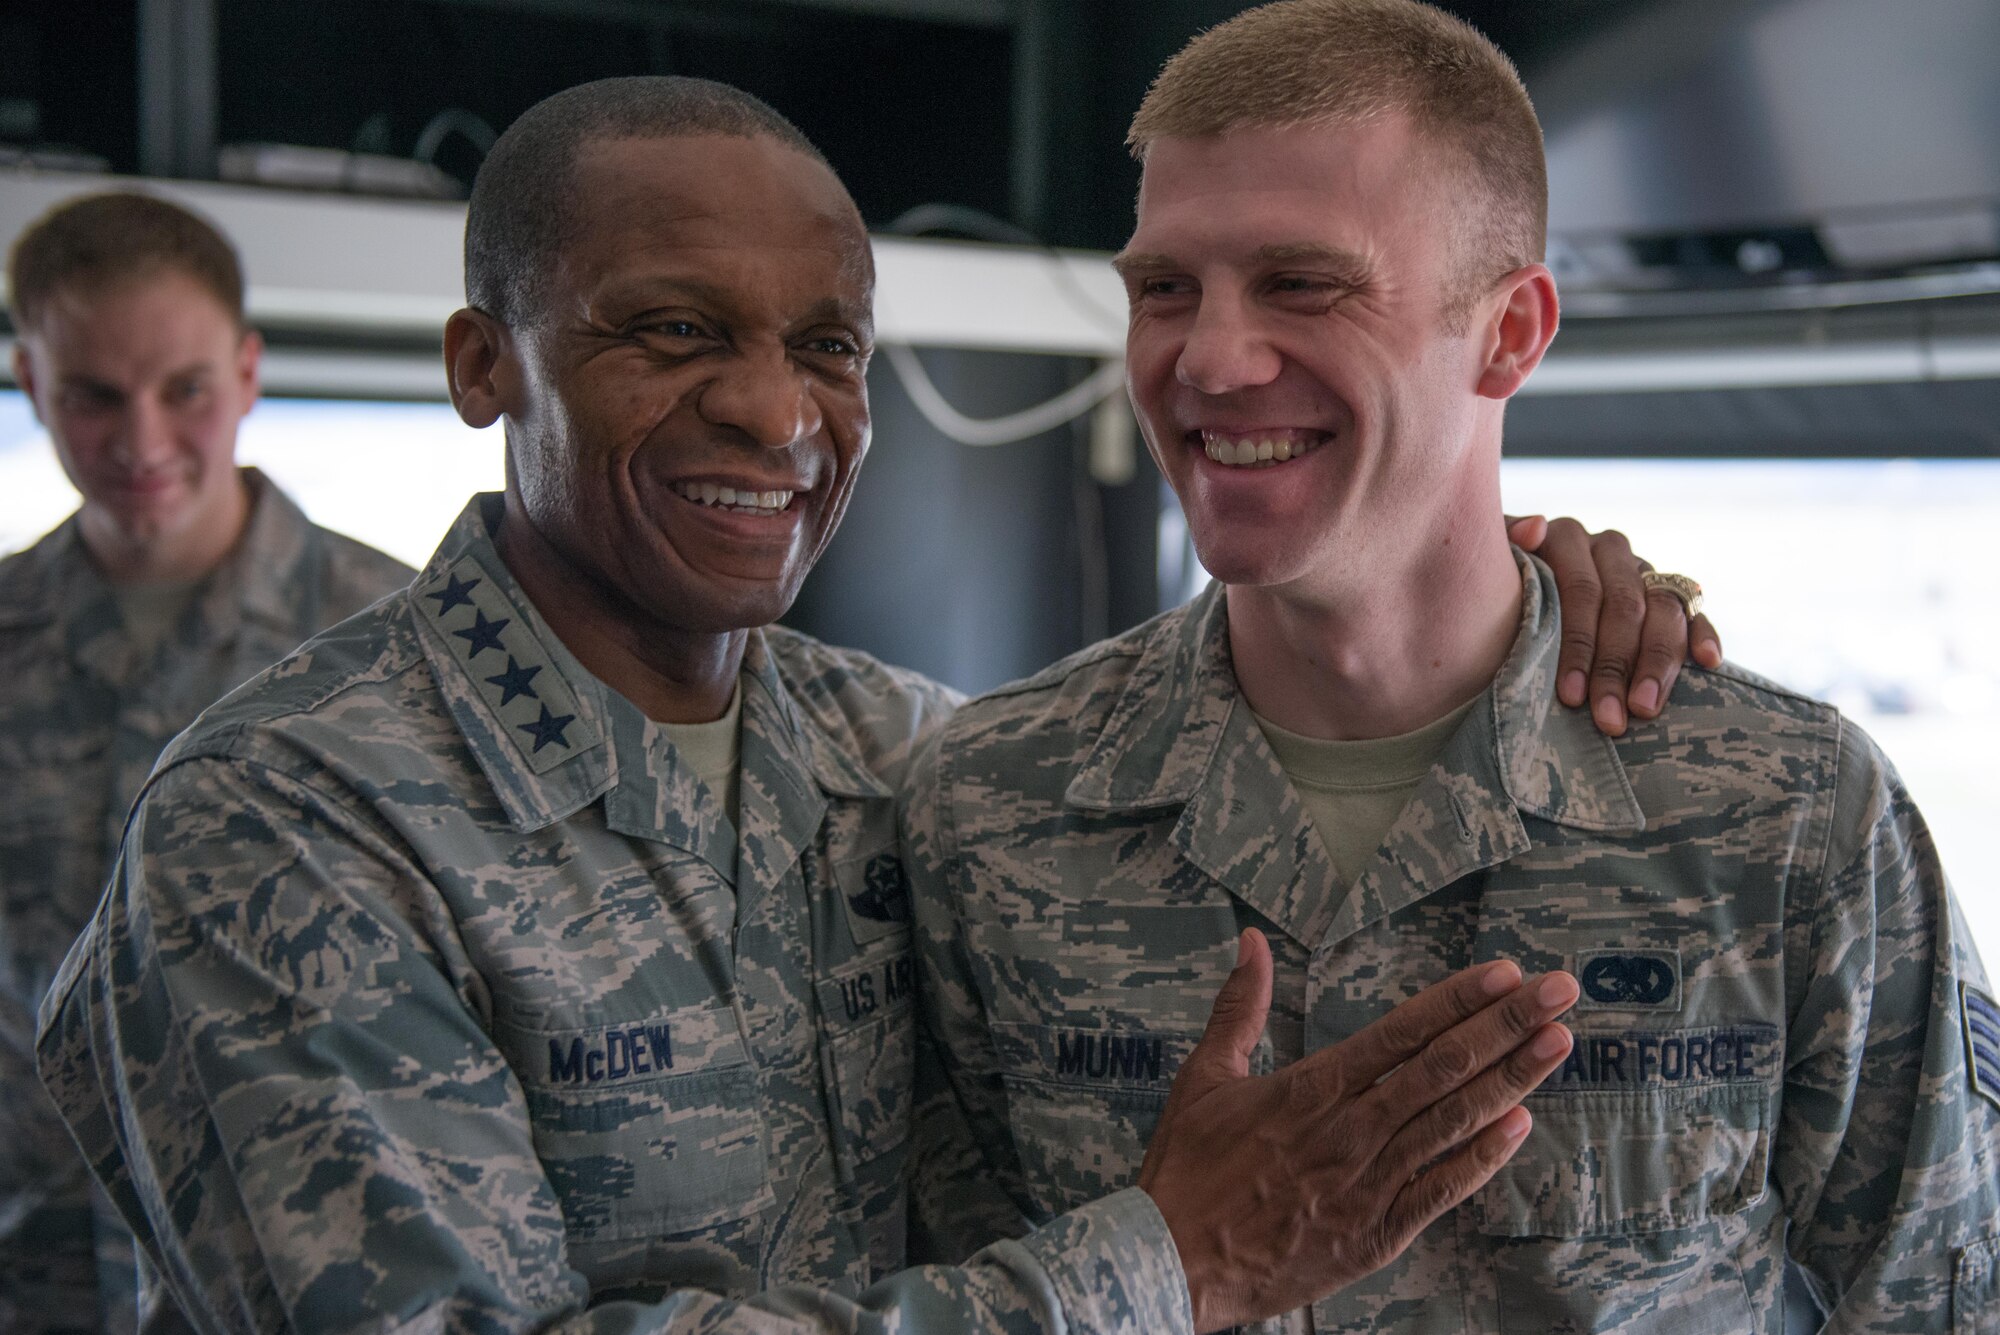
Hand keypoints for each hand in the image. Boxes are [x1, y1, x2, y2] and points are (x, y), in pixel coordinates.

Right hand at [1139, 930, 1576, 1331]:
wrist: (1174, 1261)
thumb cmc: (1186, 1169)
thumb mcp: (1203, 1077)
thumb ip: (1239, 1006)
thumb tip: (1251, 941)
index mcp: (1311, 1088)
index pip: (1402, 1031)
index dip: (1458, 999)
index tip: (1505, 972)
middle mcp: (1349, 1130)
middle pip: (1444, 1068)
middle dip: (1507, 1025)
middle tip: (1560, 991)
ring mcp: (1368, 1183)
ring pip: (1454, 1122)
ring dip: (1511, 1079)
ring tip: (1559, 1043)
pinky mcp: (1376, 1233)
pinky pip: (1441, 1190)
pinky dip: (1482, 1158)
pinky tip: (1521, 1126)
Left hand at [1508, 515, 1722, 736]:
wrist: (1499, 591)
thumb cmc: (1486, 591)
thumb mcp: (1484, 569)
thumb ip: (1504, 550)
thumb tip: (1535, 529)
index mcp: (1564, 537)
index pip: (1581, 591)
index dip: (1579, 646)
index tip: (1571, 697)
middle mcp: (1607, 548)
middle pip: (1625, 607)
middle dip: (1617, 668)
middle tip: (1611, 719)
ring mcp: (1640, 569)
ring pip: (1663, 610)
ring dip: (1659, 664)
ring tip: (1646, 709)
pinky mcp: (1666, 592)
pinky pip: (1692, 609)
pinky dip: (1703, 633)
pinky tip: (1709, 663)